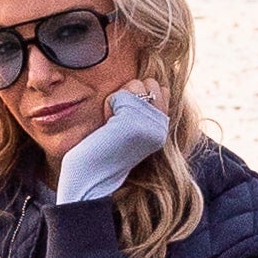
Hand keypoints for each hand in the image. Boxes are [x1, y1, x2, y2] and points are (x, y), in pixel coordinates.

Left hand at [54, 85, 172, 207]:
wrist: (93, 175)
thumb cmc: (106, 150)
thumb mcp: (134, 128)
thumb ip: (145, 109)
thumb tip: (154, 83)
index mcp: (164, 128)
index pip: (162, 89)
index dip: (138, 96)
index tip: (127, 118)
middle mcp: (161, 126)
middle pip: (149, 83)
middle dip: (129, 94)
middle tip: (119, 120)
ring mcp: (150, 123)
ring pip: (135, 84)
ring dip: (119, 98)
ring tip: (114, 123)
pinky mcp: (134, 121)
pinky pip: (119, 95)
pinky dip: (109, 105)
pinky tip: (108, 125)